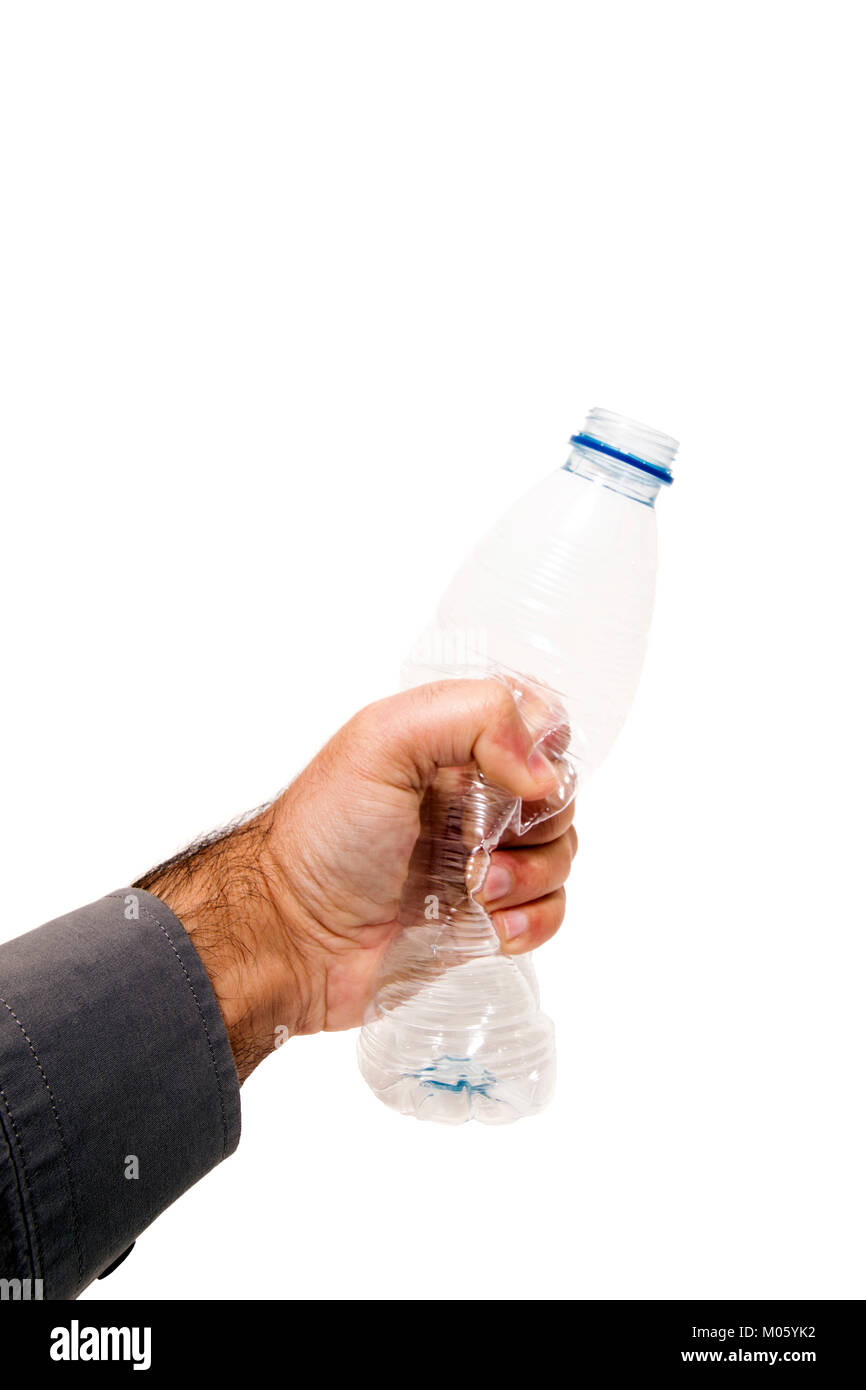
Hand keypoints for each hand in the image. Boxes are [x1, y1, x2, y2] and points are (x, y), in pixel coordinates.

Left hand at [140, 680, 577, 1080]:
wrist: (291, 939)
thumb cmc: (325, 836)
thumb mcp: (382, 742)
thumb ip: (473, 718)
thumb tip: (543, 772)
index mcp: (449, 746)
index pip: (537, 724)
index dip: (543, 749)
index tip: (517, 778)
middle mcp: (470, 798)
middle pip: (558, 793)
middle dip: (536, 822)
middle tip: (477, 843)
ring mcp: (481, 860)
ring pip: (560, 854)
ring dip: (531, 875)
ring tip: (476, 890)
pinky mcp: (486, 920)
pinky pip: (550, 912)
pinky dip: (532, 919)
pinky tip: (490, 925)